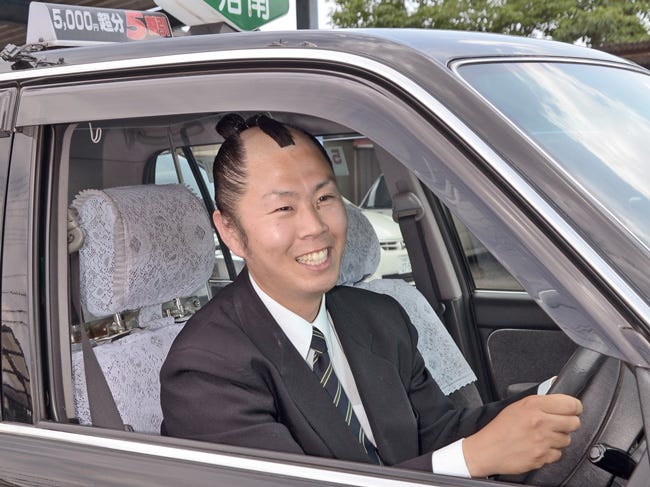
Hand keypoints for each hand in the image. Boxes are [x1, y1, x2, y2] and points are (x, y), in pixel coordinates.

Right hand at [462, 394, 582, 476]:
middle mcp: (540, 422)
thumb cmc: (499, 428)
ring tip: (543, 436)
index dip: (574, 407)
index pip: (570, 404)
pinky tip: (538, 447)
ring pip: (567, 440)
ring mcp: (542, 441)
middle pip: (574, 423)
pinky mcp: (542, 457)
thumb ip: (538, 400)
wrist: (487, 450)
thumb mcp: (516, 405)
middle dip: (568, 423)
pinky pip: (558, 454)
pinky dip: (550, 452)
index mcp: (534, 405)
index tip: (572, 409)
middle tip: (557, 423)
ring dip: (558, 438)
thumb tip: (555, 390)